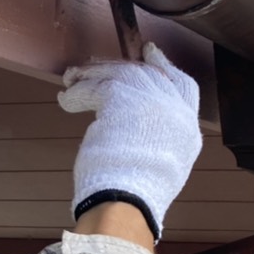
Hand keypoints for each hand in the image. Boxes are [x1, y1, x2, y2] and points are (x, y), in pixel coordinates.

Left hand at [59, 43, 201, 240]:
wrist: (127, 199)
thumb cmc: (136, 195)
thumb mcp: (163, 168)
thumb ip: (157, 143)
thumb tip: (141, 135)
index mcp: (187, 129)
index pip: (184, 86)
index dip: (166, 66)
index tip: (151, 53)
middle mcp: (174, 109)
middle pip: (147, 75)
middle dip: (121, 66)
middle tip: (98, 63)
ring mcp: (149, 99)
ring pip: (118, 74)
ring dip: (92, 75)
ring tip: (73, 79)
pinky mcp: (120, 95)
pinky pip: (94, 86)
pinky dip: (77, 93)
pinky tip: (65, 99)